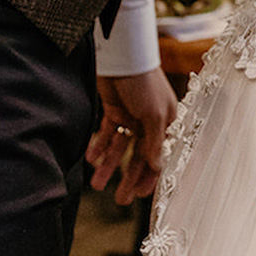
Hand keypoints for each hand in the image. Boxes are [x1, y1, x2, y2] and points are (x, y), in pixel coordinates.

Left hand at [87, 69, 176, 204]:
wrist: (122, 55)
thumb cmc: (144, 82)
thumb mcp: (152, 114)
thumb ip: (154, 142)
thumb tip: (157, 166)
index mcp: (165, 122)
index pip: (159, 155)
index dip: (150, 176)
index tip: (140, 196)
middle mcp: (149, 121)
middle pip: (138, 156)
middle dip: (128, 177)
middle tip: (119, 200)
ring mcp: (130, 116)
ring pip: (119, 147)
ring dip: (109, 166)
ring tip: (97, 184)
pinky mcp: (113, 109)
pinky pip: (106, 133)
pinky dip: (98, 146)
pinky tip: (90, 160)